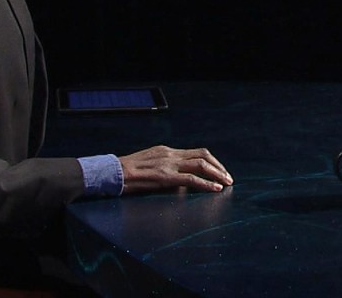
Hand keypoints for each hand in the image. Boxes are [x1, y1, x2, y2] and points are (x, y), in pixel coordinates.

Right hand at [118, 145, 233, 194]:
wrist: (112, 173)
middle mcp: (170, 154)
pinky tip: (215, 189)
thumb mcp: (149, 165)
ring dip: (217, 174)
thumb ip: (166, 169)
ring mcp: (168, 164)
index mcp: (166, 151)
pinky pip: (191, 179)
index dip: (212, 161)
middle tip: (228, 178)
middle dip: (219, 166)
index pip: (195, 152)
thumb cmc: (127, 173)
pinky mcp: (165, 177)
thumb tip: (181, 182)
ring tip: (226, 183)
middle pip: (203, 155)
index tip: (220, 171)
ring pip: (201, 164)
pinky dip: (206, 184)